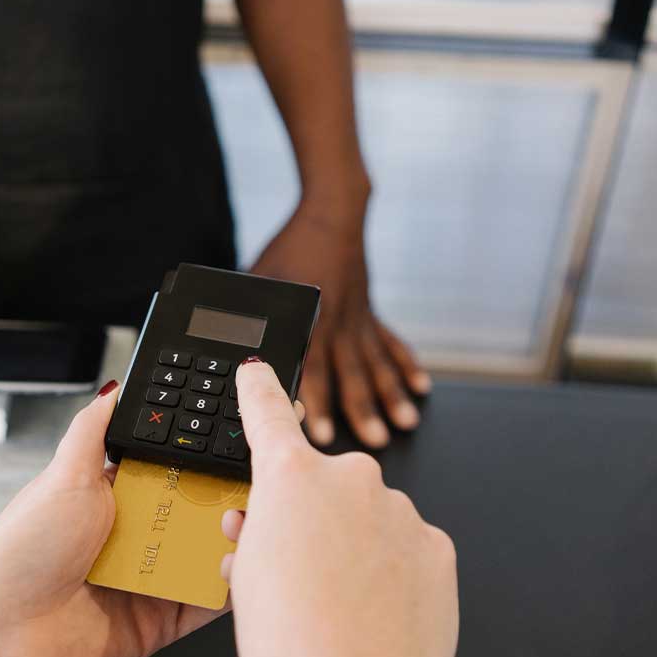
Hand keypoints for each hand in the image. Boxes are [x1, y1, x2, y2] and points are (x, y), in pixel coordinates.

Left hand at [0, 380, 228, 656]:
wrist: (0, 635)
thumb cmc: (20, 553)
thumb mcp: (63, 475)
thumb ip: (93, 429)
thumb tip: (114, 387)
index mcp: (109, 499)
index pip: (166, 470)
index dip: (197, 458)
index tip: (230, 440)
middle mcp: (130, 538)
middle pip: (193, 510)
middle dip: (222, 497)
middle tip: (250, 482)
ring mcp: (146, 582)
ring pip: (206, 555)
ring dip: (230, 540)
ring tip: (245, 522)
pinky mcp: (159, 624)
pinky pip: (205, 605)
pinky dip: (226, 589)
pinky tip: (238, 568)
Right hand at [222, 360, 470, 656]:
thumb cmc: (292, 645)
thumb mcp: (246, 575)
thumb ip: (259, 529)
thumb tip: (266, 520)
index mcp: (290, 477)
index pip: (267, 412)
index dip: (259, 388)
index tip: (256, 370)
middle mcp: (349, 478)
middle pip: (320, 484)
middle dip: (307, 515)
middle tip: (292, 568)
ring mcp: (400, 510)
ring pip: (365, 518)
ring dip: (350, 546)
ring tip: (335, 605)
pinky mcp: (437, 544)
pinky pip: (403, 546)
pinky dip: (389, 569)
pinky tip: (373, 610)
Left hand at [252, 200, 429, 448]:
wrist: (331, 216)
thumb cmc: (290, 248)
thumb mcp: (261, 280)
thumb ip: (254, 316)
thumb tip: (236, 353)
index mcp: (310, 318)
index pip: (312, 368)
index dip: (317, 402)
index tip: (323, 432)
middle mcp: (339, 323)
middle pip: (352, 373)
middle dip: (363, 409)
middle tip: (374, 440)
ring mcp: (359, 319)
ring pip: (378, 363)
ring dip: (391, 395)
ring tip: (404, 423)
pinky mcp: (371, 313)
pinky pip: (392, 342)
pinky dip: (406, 364)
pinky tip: (420, 387)